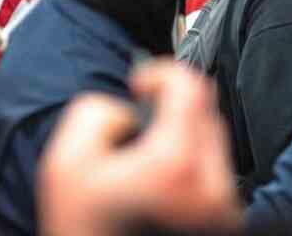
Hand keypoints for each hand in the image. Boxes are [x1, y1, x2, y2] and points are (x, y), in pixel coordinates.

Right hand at [38, 60, 241, 235]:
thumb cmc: (83, 233)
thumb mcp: (65, 163)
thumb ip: (96, 111)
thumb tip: (128, 109)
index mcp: (176, 165)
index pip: (190, 87)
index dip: (161, 72)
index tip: (140, 83)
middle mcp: (212, 186)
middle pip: (206, 109)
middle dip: (172, 106)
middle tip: (138, 123)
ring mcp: (224, 207)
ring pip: (213, 140)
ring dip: (183, 134)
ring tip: (145, 160)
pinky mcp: (227, 221)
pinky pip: (216, 171)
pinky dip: (191, 163)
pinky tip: (160, 181)